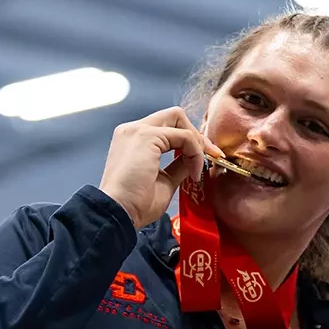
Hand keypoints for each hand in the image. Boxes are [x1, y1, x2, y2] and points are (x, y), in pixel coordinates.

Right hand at [98, 107, 221, 228]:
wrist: (118, 212)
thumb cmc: (136, 204)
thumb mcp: (164, 180)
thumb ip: (178, 166)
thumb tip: (194, 159)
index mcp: (134, 139)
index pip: (168, 127)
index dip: (190, 140)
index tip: (204, 161)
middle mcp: (134, 130)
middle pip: (175, 116)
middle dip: (196, 135)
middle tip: (210, 156)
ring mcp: (138, 130)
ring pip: (179, 119)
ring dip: (197, 144)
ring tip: (198, 168)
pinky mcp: (147, 137)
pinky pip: (184, 136)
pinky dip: (195, 153)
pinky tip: (193, 173)